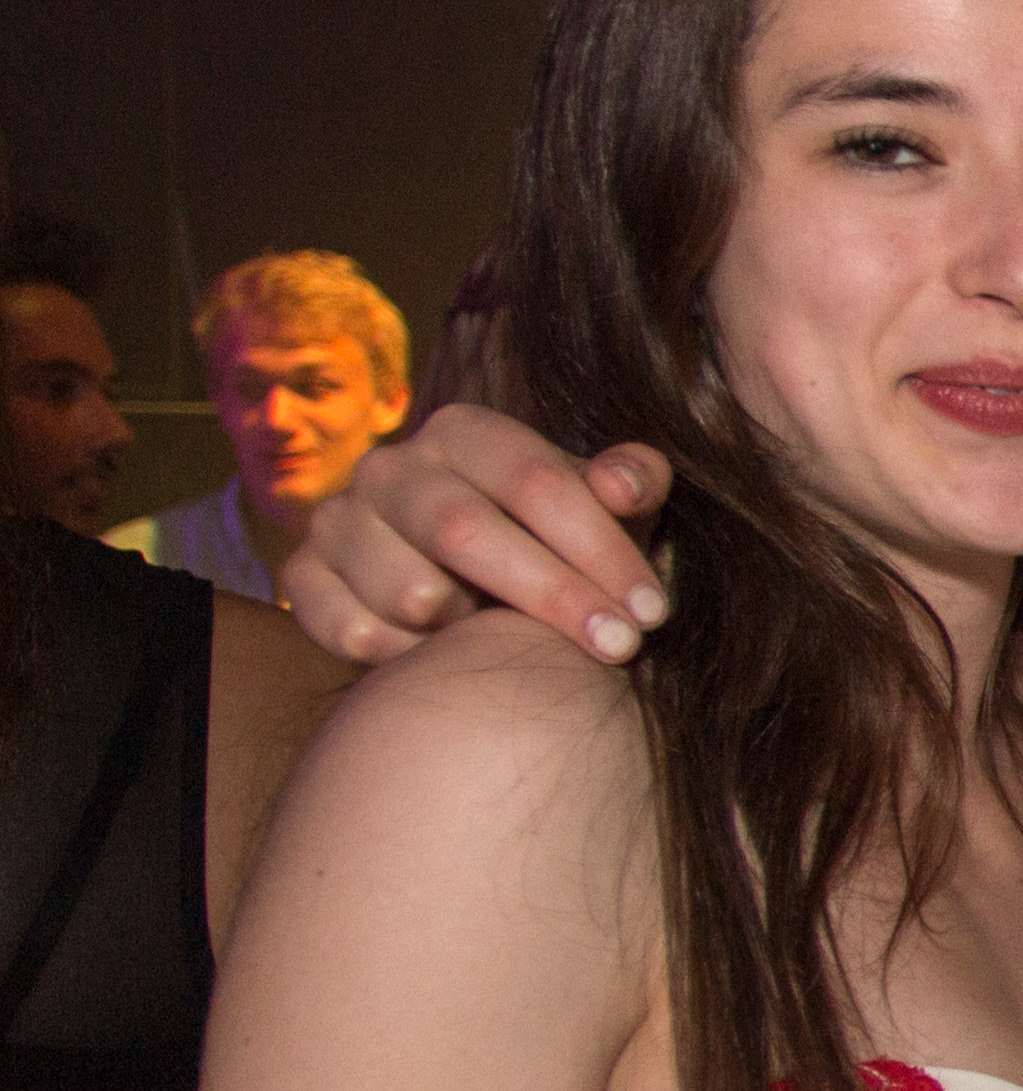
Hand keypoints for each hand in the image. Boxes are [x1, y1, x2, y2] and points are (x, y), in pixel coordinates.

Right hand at [282, 405, 673, 666]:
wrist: (467, 587)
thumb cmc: (554, 540)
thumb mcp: (606, 507)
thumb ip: (631, 483)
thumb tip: (624, 484)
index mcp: (465, 432)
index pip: (536, 481)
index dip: (600, 548)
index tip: (652, 611)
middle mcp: (391, 466)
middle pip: (465, 530)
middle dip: (552, 595)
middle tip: (618, 648)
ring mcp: (337, 520)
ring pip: (408, 589)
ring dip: (468, 629)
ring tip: (501, 637)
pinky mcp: (301, 577)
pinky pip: (354, 630)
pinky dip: (407, 656)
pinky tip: (440, 658)